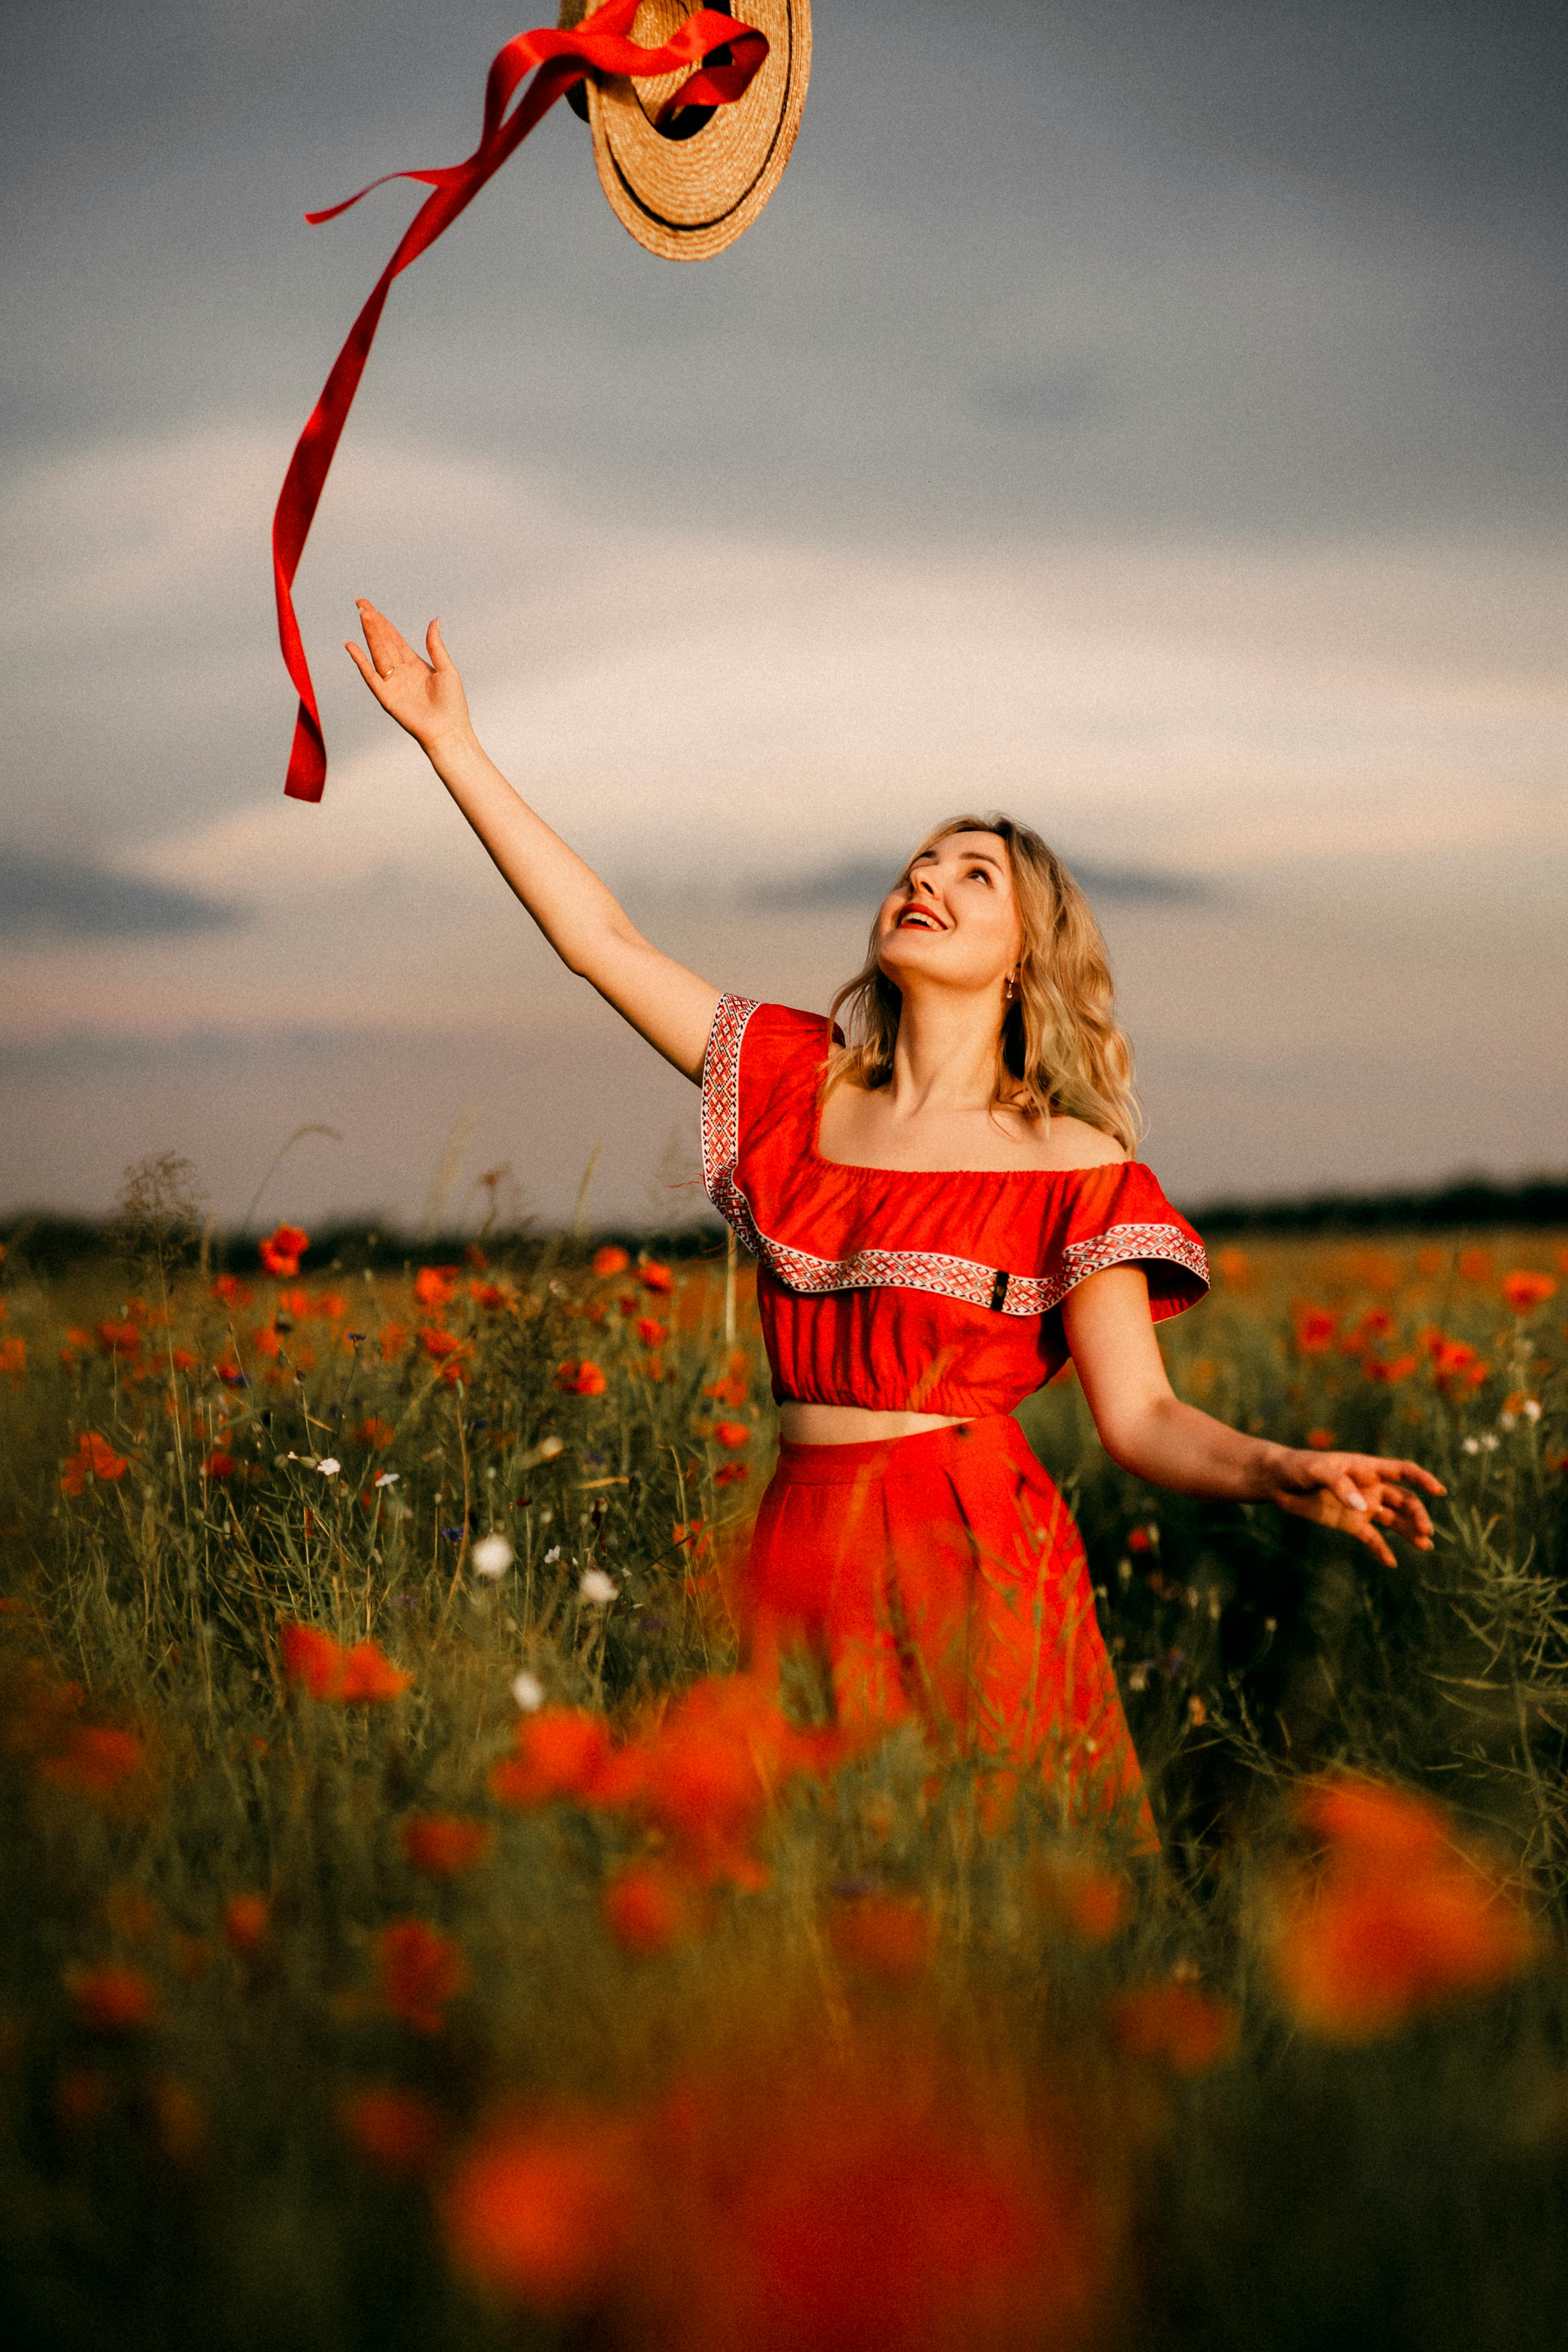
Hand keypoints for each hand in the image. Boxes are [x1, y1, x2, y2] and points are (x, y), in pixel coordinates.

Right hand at [345, 601, 470, 753]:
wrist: (448, 730)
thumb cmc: (452, 704)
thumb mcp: (447, 668)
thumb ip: (435, 645)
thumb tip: (435, 620)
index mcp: (415, 664)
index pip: (394, 639)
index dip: (383, 623)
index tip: (371, 607)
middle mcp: (400, 672)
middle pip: (383, 642)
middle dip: (373, 623)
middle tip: (360, 603)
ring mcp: (392, 684)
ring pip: (378, 653)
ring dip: (370, 634)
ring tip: (363, 615)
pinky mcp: (386, 697)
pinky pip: (370, 675)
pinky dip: (360, 661)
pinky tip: (351, 646)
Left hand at [1266, 1448, 1445, 1567]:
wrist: (1276, 1481)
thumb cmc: (1296, 1467)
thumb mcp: (1315, 1470)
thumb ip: (1338, 1484)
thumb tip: (1362, 1506)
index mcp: (1367, 1468)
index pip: (1403, 1471)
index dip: (1423, 1479)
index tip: (1439, 1491)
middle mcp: (1370, 1487)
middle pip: (1404, 1500)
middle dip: (1417, 1514)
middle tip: (1426, 1531)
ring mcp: (1361, 1506)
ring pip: (1394, 1520)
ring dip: (1410, 1532)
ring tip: (1426, 1545)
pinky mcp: (1349, 1523)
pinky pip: (1371, 1538)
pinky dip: (1381, 1549)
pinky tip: (1391, 1562)